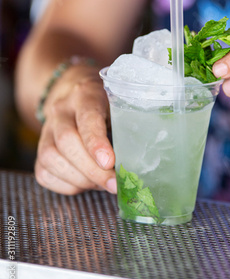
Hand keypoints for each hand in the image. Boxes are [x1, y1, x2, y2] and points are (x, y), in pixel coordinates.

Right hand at [34, 65, 116, 194]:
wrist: (73, 93)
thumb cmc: (106, 104)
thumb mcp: (120, 104)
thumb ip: (127, 126)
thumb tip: (141, 164)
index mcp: (85, 95)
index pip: (87, 118)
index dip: (96, 143)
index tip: (109, 162)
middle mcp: (61, 111)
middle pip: (67, 142)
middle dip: (92, 170)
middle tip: (114, 184)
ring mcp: (46, 130)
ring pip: (51, 159)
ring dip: (80, 179)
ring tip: (102, 184)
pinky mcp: (39, 149)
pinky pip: (44, 173)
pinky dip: (67, 185)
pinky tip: (86, 184)